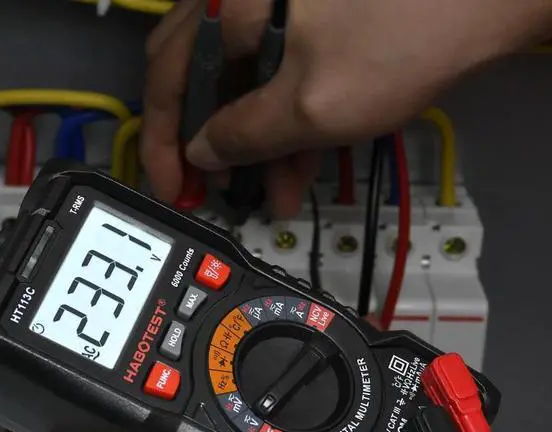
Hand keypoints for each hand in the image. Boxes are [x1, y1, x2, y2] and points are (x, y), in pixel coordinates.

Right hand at [142, 0, 551, 216]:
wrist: (486, 0)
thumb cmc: (393, 46)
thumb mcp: (309, 107)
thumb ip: (243, 135)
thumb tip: (200, 152)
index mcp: (224, 2)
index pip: (165, 75)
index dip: (161, 140)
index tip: (171, 188)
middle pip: (200, 81)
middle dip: (208, 146)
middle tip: (213, 193)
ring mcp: (275, 8)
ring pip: (244, 87)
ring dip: (253, 146)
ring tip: (266, 197)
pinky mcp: (307, 23)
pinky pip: (279, 79)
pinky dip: (283, 126)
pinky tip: (295, 171)